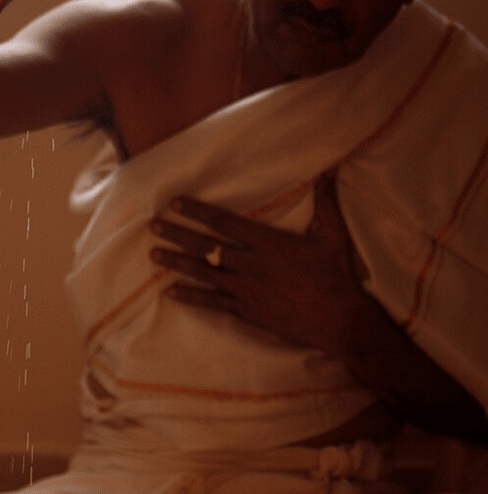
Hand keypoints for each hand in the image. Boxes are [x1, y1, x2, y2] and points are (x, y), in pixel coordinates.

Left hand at [149, 174, 370, 353]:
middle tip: (153, 226)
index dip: (198, 211)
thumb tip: (329, 172)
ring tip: (153, 255)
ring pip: (203, 273)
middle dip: (177, 235)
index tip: (176, 202)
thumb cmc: (337, 276)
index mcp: (268, 243)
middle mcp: (251, 265)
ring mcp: (246, 291)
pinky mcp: (247, 312)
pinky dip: (190, 297)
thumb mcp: (334, 236)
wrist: (340, 321)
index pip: (224, 223)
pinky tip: (170, 292)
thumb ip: (326, 203)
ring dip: (176, 263)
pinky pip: (212, 303)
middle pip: (206, 247)